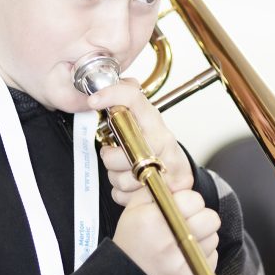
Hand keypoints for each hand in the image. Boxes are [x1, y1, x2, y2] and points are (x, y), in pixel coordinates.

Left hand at [87, 79, 193, 206]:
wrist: (181, 176)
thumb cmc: (158, 147)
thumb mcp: (147, 121)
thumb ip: (132, 103)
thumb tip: (123, 80)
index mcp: (153, 121)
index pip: (133, 98)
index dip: (112, 96)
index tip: (93, 100)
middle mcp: (161, 141)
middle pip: (123, 151)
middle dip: (111, 158)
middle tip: (114, 155)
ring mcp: (164, 168)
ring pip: (122, 177)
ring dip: (116, 178)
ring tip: (125, 172)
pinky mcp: (160, 191)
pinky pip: (124, 195)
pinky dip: (121, 194)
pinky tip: (131, 186)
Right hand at [113, 188, 219, 274]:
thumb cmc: (131, 242)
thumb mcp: (134, 209)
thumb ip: (159, 188)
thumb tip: (184, 179)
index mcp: (153, 220)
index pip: (194, 199)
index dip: (187, 200)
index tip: (178, 207)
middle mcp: (169, 241)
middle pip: (210, 218)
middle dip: (199, 217)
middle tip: (184, 223)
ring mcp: (182, 263)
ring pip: (213, 237)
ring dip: (201, 236)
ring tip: (181, 242)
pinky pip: (212, 257)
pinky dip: (201, 255)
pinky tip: (184, 256)